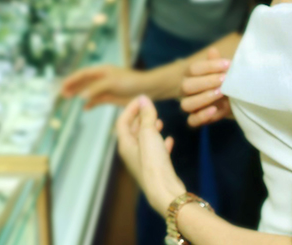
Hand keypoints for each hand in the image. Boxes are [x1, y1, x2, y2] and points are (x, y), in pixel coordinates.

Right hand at [61, 64, 145, 109]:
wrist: (147, 89)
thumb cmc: (131, 82)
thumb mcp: (112, 82)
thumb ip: (96, 88)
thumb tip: (81, 96)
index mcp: (102, 71)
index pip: (83, 74)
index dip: (72, 79)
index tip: (63, 85)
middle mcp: (102, 78)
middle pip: (84, 82)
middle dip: (73, 86)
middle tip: (62, 93)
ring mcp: (106, 88)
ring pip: (89, 91)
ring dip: (79, 94)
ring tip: (68, 98)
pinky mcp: (111, 97)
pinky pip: (97, 100)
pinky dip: (91, 103)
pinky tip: (85, 108)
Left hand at [117, 95, 185, 212]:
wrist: (165, 192)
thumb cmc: (153, 162)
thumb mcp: (149, 134)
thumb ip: (146, 116)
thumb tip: (143, 99)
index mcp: (125, 144)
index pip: (122, 121)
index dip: (130, 108)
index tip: (142, 99)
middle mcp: (131, 153)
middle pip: (132, 131)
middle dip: (140, 118)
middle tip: (150, 109)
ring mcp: (143, 162)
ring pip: (144, 141)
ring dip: (150, 130)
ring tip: (159, 121)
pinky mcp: (155, 169)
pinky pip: (156, 152)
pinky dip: (161, 144)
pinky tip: (169, 140)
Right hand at [180, 47, 233, 127]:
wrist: (233, 98)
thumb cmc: (225, 81)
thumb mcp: (223, 71)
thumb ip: (216, 63)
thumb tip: (212, 51)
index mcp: (191, 75)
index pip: (193, 69)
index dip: (210, 66)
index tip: (228, 64)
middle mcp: (186, 90)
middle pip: (186, 86)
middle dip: (206, 82)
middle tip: (224, 79)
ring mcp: (190, 105)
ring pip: (186, 104)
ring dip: (203, 98)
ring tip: (220, 93)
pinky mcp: (196, 119)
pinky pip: (192, 121)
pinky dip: (202, 116)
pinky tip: (214, 110)